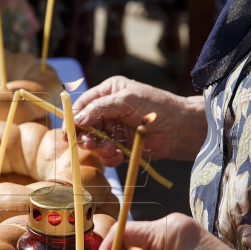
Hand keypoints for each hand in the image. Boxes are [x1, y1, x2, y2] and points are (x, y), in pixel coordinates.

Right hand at [71, 76, 206, 165]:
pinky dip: (109, 157)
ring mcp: (114, 129)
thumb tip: (77, 119)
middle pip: (84, 126)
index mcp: (108, 92)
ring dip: (99, 148)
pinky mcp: (120, 146)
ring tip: (112, 148)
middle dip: (86, 137)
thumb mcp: (126, 100)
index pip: (83, 104)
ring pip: (94, 142)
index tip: (70, 130)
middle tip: (91, 143)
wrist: (179, 129)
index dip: (75, 117)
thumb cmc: (156, 106)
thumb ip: (99, 108)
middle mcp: (108, 111)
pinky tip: (119, 155)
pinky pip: (106, 154)